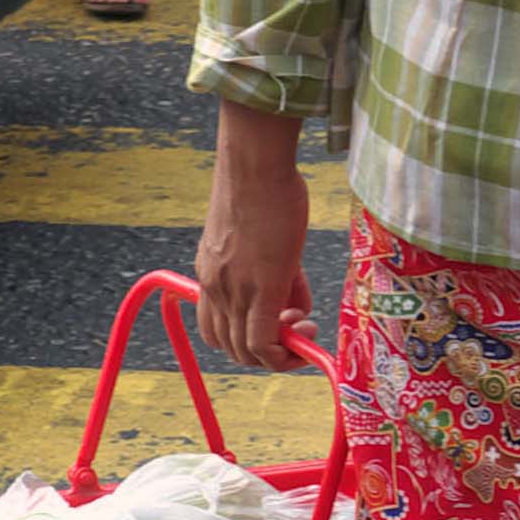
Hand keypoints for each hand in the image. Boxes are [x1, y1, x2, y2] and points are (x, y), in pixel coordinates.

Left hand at [196, 140, 313, 370]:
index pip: (219, 329)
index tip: (283, 320)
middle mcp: (215, 289)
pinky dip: (284, 353)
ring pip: (245, 353)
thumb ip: (274, 272)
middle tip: (298, 327)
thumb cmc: (261, 187)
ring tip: (304, 329)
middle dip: (268, 350)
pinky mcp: (260, 289)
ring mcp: (234, 291)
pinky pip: (263, 342)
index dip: (250, 338)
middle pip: (231, 348)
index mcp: (210, 275)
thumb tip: (294, 302)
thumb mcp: (259, 236)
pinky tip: (308, 333)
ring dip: (277, 354)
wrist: (255, 166)